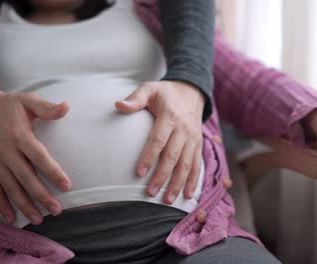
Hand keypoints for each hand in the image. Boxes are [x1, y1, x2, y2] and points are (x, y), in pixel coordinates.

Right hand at [0, 76, 71, 224]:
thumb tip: (67, 107)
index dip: (53, 172)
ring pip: (10, 187)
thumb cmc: (7, 105)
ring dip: (24, 205)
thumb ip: (47, 108)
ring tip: (39, 219)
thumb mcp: (27, 101)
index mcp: (19, 136)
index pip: (39, 157)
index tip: (67, 186)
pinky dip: (1, 204)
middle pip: (26, 178)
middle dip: (41, 196)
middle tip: (57, 211)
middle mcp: (6, 151)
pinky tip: (11, 218)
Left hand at [115, 80, 204, 203]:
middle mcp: (184, 129)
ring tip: (168, 200)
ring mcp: (193, 138)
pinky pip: (197, 164)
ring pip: (186, 164)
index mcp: (170, 116)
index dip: (149, 157)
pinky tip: (188, 194)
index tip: (139, 173)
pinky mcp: (198, 144)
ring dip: (178, 183)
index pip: (158, 140)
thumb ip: (135, 98)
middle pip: (173, 156)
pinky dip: (194, 180)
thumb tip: (118, 105)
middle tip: (150, 193)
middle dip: (162, 176)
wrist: (192, 91)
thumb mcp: (150, 89)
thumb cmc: (165, 93)